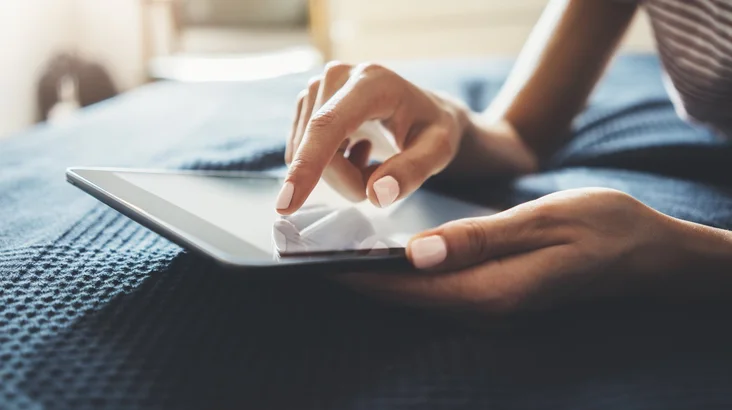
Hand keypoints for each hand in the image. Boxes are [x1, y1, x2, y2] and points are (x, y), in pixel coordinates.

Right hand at [277, 62, 536, 213]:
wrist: (425, 111)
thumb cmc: (432, 128)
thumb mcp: (438, 151)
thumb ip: (412, 172)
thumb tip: (377, 194)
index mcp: (372, 83)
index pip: (327, 126)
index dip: (306, 166)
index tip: (287, 203)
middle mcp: (337, 76)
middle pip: (317, 149)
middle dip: (346, 180)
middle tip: (380, 180)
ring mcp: (317, 87)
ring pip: (306, 154)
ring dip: (339, 175)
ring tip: (370, 162)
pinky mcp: (307, 101)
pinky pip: (302, 151)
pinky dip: (328, 165)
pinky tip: (354, 152)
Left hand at [336, 188, 687, 312]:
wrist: (648, 252)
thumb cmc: (602, 228)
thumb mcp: (542, 222)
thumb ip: (479, 238)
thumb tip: (418, 253)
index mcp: (491, 291)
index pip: (407, 288)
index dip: (358, 275)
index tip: (315, 259)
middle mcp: (485, 307)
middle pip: (405, 298)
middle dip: (357, 278)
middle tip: (312, 251)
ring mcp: (491, 304)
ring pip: (418, 296)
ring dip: (378, 277)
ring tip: (338, 249)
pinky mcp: (496, 294)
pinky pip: (438, 289)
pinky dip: (407, 274)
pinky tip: (392, 252)